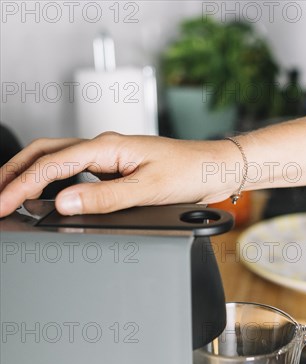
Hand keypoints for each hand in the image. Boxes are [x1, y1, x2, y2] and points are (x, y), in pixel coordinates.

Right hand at [0, 132, 237, 216]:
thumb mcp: (148, 189)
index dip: (22, 185)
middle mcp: (104, 148)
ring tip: (12, 194)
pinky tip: (51, 196)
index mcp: (107, 147)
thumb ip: (106, 198)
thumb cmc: (190, 172)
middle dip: (15, 173)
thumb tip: (65, 203)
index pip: (51, 165)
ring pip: (58, 161)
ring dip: (31, 176)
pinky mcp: (117, 170)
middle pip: (45, 154)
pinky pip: (77, 173)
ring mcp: (110, 158)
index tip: (3, 204)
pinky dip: (56, 183)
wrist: (215, 169)